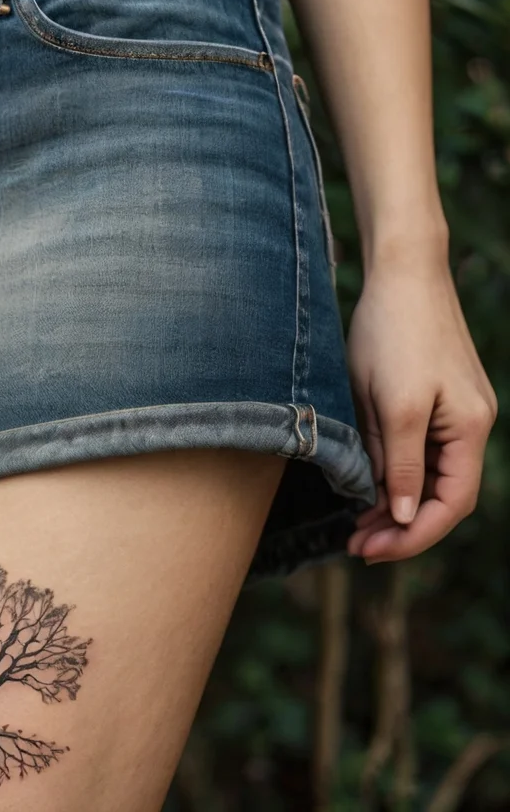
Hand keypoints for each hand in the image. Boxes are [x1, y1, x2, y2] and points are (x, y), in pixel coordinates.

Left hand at [344, 260, 496, 564]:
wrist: (400, 274)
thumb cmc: (393, 333)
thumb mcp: (392, 406)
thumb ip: (398, 463)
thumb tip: (402, 514)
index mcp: (469, 430)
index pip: (450, 505)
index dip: (412, 535)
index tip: (370, 550)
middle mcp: (469, 425)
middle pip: (440, 495)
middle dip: (400, 525)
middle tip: (355, 545)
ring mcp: (453, 412)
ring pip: (426, 476)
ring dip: (393, 503)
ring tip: (355, 525)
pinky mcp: (431, 399)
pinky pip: (417, 450)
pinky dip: (393, 473)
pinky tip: (364, 485)